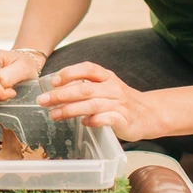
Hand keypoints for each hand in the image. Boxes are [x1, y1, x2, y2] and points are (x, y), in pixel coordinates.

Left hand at [35, 62, 159, 140]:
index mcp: (107, 77)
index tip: (53, 81)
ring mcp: (119, 104)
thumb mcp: (105, 87)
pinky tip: (83, 123)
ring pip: (92, 104)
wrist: (150, 114)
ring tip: (54, 115)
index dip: (70, 72)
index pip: (88, 68)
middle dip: (61, 95)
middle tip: (43, 101)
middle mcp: (113, 88)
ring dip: (70, 110)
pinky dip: (93, 120)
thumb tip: (57, 89)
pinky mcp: (125, 120)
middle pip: (85, 89)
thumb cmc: (121, 101)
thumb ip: (86, 86)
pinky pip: (107, 119)